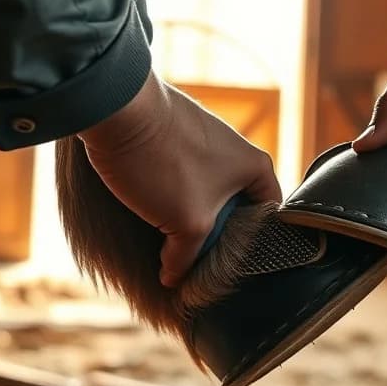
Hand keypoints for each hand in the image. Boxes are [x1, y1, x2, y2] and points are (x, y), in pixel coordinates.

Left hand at [78, 72, 281, 285]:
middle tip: (193, 261)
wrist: (117, 109)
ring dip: (185, 218)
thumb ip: (188, 255)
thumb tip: (174, 276)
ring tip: (165, 242)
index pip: (269, 216)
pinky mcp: (174, 137)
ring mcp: (204, 141)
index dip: (251, 246)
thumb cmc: (164, 162)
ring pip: (202, 194)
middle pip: (232, 208)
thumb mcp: (187, 223)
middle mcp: (236, 150)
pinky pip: (180, 177)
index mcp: (256, 167)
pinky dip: (167, 197)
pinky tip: (147, 213)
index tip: (228, 267)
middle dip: (212, 236)